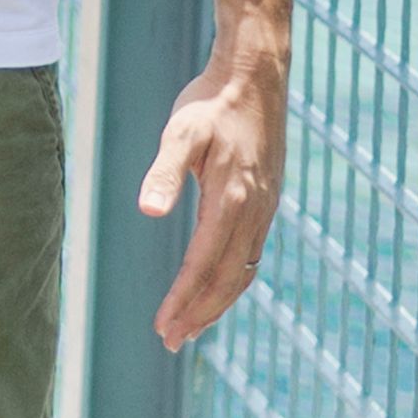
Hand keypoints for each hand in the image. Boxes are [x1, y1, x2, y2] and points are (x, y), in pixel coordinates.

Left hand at [136, 37, 288, 348]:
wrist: (255, 76)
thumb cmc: (211, 102)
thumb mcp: (180, 131)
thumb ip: (163, 172)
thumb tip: (148, 211)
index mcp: (232, 198)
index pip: (204, 264)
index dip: (183, 298)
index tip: (163, 326)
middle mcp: (255, 210)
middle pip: (228, 279)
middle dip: (200, 313)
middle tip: (172, 341)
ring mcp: (266, 208)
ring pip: (244, 271)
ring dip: (218, 302)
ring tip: (192, 327)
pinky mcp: (268, 201)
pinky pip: (253, 254)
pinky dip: (234, 280)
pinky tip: (217, 287)